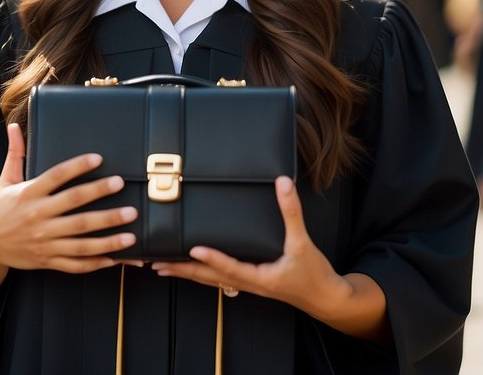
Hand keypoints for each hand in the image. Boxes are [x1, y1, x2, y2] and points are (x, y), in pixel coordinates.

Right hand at [0, 124, 137, 275]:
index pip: (56, 177)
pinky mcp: (46, 260)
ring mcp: (43, 242)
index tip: (99, 158)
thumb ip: (15, 153)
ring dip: (108, 237)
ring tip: (132, 232)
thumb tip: (13, 126)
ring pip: (80, 240)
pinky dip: (95, 263)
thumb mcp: (5, 180)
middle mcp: (37, 217)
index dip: (77, 167)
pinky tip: (115, 258)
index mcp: (28, 194)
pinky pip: (74, 264)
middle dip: (101, 197)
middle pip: (74, 207)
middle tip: (122, 187)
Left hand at [151, 176, 347, 319]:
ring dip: (187, 273)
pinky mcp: (251, 283)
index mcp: (260, 277)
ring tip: (162, 267)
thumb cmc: (315, 274)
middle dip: (182, 270)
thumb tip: (283, 183)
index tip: (191, 248)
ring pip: (211, 280)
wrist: (326, 298)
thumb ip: (292, 212)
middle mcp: (249, 284)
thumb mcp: (303, 242)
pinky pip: (220, 278)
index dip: (211, 258)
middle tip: (156, 263)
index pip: (230, 267)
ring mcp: (248, 285)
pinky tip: (193, 268)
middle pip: (209, 278)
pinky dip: (202, 273)